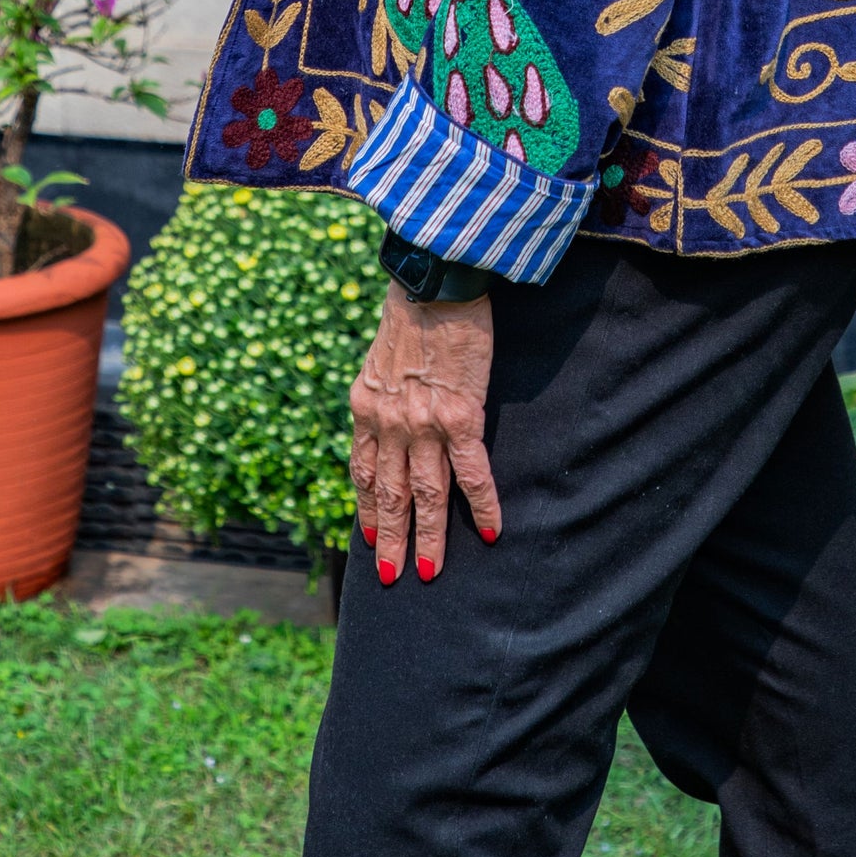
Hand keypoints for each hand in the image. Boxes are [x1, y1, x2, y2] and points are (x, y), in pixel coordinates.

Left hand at [349, 280, 499, 584]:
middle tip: (393, 576)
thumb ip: (382, 391)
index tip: (368, 536)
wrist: (434, 280)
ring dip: (429, 535)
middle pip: (388, 493)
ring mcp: (423, 423)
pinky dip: (483, 505)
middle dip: (391, 538)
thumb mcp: (381, 356)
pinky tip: (493, 530)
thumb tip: (388, 410)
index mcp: (366, 407)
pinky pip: (471, 473)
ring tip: (431, 570)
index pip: (362, 470)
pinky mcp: (460, 416)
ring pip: (425, 494)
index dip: (366, 508)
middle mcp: (389, 422)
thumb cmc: (413, 308)